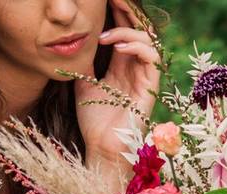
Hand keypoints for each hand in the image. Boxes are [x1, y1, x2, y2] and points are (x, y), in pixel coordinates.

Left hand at [76, 0, 160, 167]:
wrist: (101, 146)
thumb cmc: (94, 120)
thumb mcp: (83, 83)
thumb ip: (85, 63)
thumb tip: (75, 44)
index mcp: (122, 64)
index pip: (125, 29)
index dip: (118, 12)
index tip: (104, 0)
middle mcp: (136, 66)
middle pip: (140, 28)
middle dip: (128, 10)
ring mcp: (144, 76)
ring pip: (148, 39)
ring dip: (127, 31)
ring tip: (106, 36)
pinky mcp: (150, 86)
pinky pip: (152, 57)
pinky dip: (136, 47)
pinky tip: (117, 47)